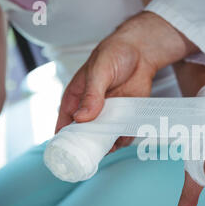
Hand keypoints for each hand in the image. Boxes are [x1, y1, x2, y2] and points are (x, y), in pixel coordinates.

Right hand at [55, 11, 196, 151]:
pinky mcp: (125, 116)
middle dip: (89, 147)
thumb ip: (91, 94)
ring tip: (112, 147)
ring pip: (104, 138)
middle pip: (85, 136)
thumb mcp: (99, 72)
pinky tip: (125, 138)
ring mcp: (108, 115)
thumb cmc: (113, 55)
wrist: (141, 52)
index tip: (67, 152)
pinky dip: (124, 139)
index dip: (64, 139)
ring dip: (108, 145)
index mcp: (76, 99)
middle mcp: (90, 110)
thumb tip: (81, 118)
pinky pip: (123, 133)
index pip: (64, 123)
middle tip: (94, 153)